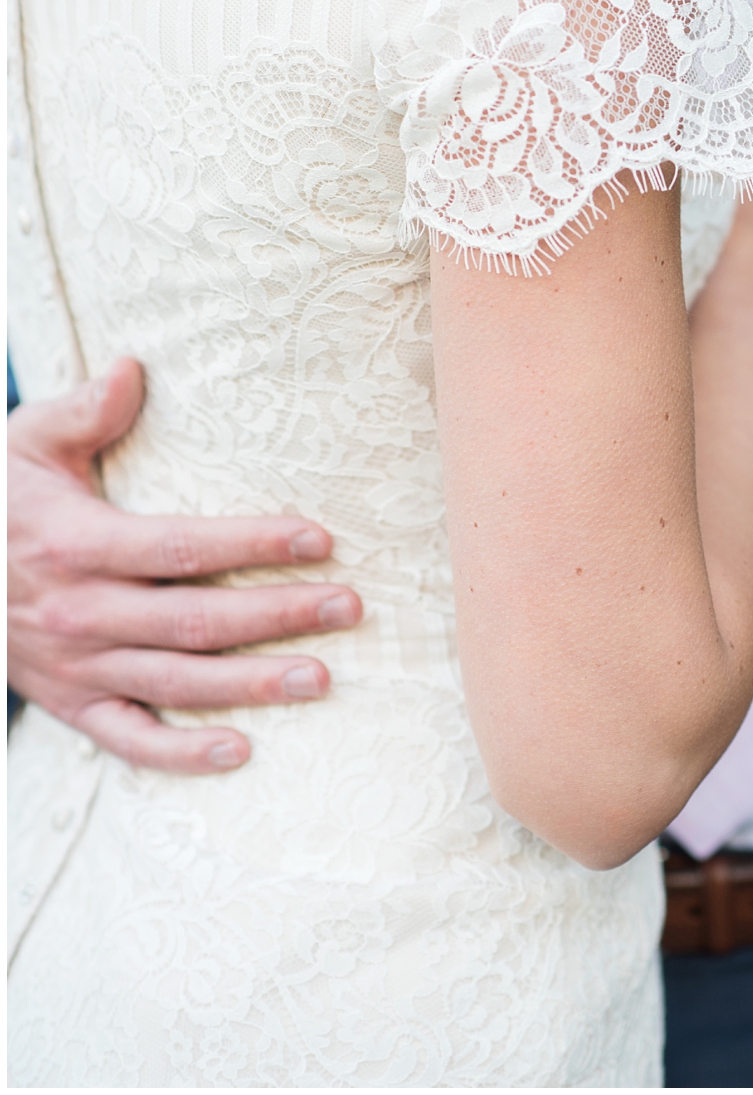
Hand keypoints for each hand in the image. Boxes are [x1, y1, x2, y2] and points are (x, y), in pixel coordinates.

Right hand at [8, 358, 362, 771]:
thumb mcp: (21, 444)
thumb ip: (79, 412)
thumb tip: (131, 369)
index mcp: (74, 546)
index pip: (181, 547)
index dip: (252, 543)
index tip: (321, 538)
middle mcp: (79, 613)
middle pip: (195, 620)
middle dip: (278, 615)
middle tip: (349, 607)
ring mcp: (76, 666)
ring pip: (176, 681)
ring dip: (252, 683)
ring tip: (322, 677)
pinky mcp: (70, 703)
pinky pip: (127, 739)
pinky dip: (181, 754)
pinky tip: (240, 750)